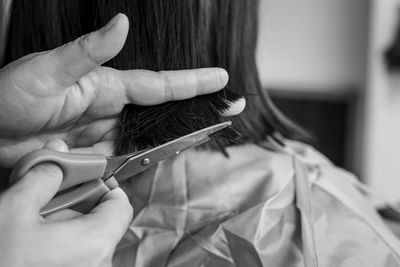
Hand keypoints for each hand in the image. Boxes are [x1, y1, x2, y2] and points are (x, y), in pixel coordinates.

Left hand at [0, 13, 244, 166]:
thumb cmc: (8, 98)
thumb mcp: (46, 71)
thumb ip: (86, 53)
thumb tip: (122, 24)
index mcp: (105, 87)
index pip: (158, 84)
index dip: (191, 82)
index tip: (221, 78)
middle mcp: (110, 111)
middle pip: (162, 112)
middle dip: (196, 109)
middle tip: (228, 109)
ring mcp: (103, 136)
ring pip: (149, 138)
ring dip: (178, 137)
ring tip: (208, 132)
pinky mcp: (92, 158)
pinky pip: (127, 160)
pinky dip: (148, 160)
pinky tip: (167, 157)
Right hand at [0, 140, 131, 266]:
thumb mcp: (13, 210)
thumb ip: (43, 176)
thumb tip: (60, 152)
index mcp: (96, 242)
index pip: (120, 205)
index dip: (103, 186)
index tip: (81, 178)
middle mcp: (100, 265)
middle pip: (100, 222)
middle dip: (74, 206)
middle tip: (43, 201)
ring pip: (85, 241)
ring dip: (61, 227)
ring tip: (30, 227)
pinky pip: (76, 258)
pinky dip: (59, 246)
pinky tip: (31, 246)